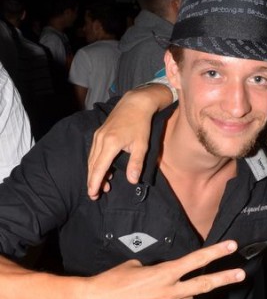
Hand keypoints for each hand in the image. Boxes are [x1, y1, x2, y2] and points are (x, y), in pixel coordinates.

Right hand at [78, 240, 244, 298]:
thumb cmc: (112, 281)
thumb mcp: (135, 267)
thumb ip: (158, 272)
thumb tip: (167, 278)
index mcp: (164, 274)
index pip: (195, 261)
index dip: (215, 253)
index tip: (232, 246)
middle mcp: (169, 293)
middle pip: (203, 285)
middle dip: (225, 278)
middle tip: (241, 274)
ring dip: (179, 295)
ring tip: (155, 293)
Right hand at [87, 84, 173, 199]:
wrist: (135, 103)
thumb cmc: (141, 124)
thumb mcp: (142, 145)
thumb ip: (136, 164)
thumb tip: (132, 181)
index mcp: (110, 144)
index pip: (99, 168)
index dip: (95, 183)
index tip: (93, 194)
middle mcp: (100, 140)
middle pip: (92, 165)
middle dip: (92, 181)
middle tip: (94, 195)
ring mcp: (98, 135)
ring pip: (92, 159)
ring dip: (95, 173)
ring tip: (101, 186)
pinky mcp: (99, 133)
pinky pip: (94, 152)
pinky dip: (96, 163)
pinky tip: (104, 171)